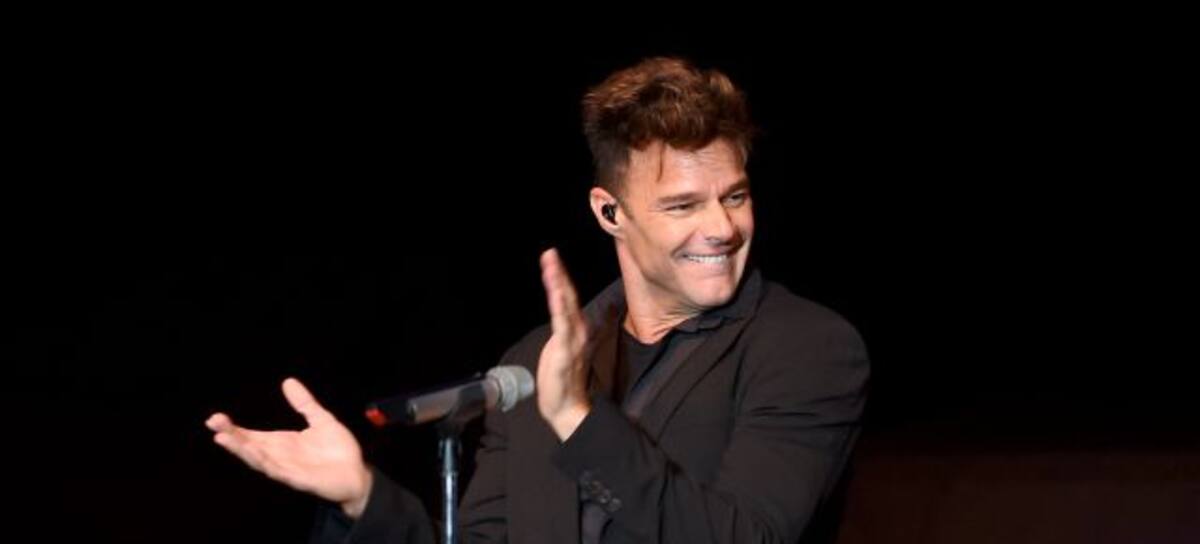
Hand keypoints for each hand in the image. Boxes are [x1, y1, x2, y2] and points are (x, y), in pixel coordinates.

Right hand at [205, 378, 373, 517]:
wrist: (358, 474)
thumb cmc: (339, 451)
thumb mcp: (321, 420)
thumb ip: (305, 403)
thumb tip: (287, 381)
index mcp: (281, 443)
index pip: (252, 435)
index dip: (233, 428)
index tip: (215, 418)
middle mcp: (280, 456)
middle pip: (249, 446)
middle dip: (231, 436)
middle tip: (213, 423)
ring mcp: (288, 469)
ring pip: (259, 460)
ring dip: (242, 450)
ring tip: (223, 438)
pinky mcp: (300, 480)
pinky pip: (280, 471)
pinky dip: (267, 463)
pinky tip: (256, 454)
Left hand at [537, 248, 591, 439]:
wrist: (566, 406)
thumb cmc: (563, 377)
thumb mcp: (565, 346)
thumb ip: (569, 327)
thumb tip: (571, 314)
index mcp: (575, 327)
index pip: (568, 297)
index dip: (560, 277)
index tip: (551, 258)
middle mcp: (577, 330)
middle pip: (567, 296)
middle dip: (558, 274)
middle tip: (550, 253)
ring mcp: (572, 339)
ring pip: (565, 306)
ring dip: (558, 284)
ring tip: (551, 266)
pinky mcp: (565, 350)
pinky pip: (562, 325)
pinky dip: (559, 307)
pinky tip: (555, 293)